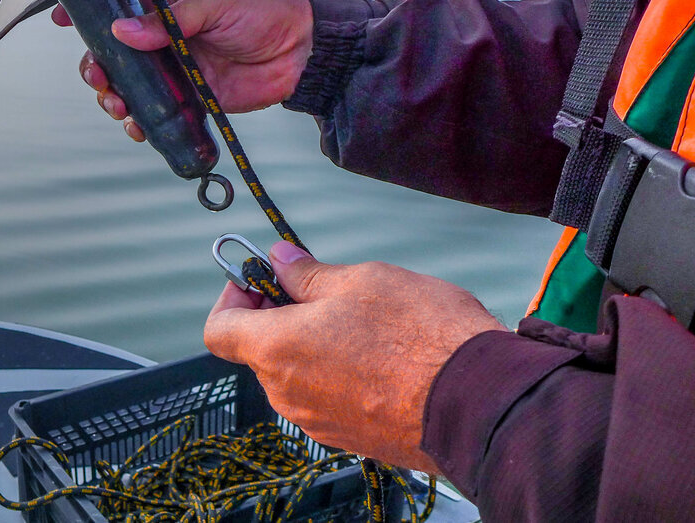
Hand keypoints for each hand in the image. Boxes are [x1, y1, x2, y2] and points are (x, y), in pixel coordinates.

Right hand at [52, 0, 312, 141]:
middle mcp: (162, 38)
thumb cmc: (262, 13)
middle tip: (100, 78)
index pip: (117, 5)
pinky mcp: (187, 98)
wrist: (299, 53)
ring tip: (117, 104)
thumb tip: (123, 31)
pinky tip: (138, 127)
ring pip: (129, 86)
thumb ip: (167, 20)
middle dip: (97, 67)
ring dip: (114, 96)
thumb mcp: (215, 3)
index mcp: (165, 4)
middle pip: (113, 53)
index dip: (87, 13)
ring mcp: (173, 70)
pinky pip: (155, 113)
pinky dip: (140, 123)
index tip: (61, 20)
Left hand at [203, 241, 506, 472]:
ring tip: (360, 319)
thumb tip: (282, 261)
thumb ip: (308, 273)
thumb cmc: (423, 339)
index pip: (218, 329)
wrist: (480, 402)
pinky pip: (325, 397)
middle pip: (258, 350)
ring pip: (294, 373)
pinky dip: (337, 371)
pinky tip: (378, 351)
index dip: (233, 296)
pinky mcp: (349, 437)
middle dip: (280, 315)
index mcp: (276, 350)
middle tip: (318, 289)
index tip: (259, 277)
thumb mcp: (360, 281)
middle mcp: (287, 394)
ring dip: (312, 343)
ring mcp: (318, 421)